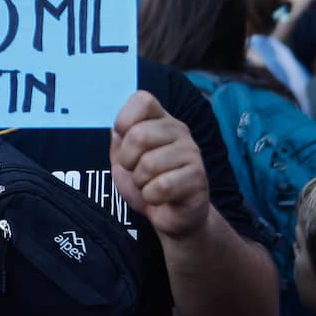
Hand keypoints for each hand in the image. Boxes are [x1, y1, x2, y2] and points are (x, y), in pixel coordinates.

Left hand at [110, 91, 209, 238]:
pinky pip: (161, 187)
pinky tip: (160, 197)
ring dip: (140, 182)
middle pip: (138, 135)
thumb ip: (118, 141)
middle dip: (127, 161)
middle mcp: (179, 130)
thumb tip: (117, 131)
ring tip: (150, 185)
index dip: (124, 119)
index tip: (124, 138)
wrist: (174, 216)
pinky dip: (151, 197)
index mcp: (161, 119)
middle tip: (136, 171)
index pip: (142, 100)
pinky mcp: (198, 178)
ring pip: (148, 165)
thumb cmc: (148, 183)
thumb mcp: (125, 160)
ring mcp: (192, 153)